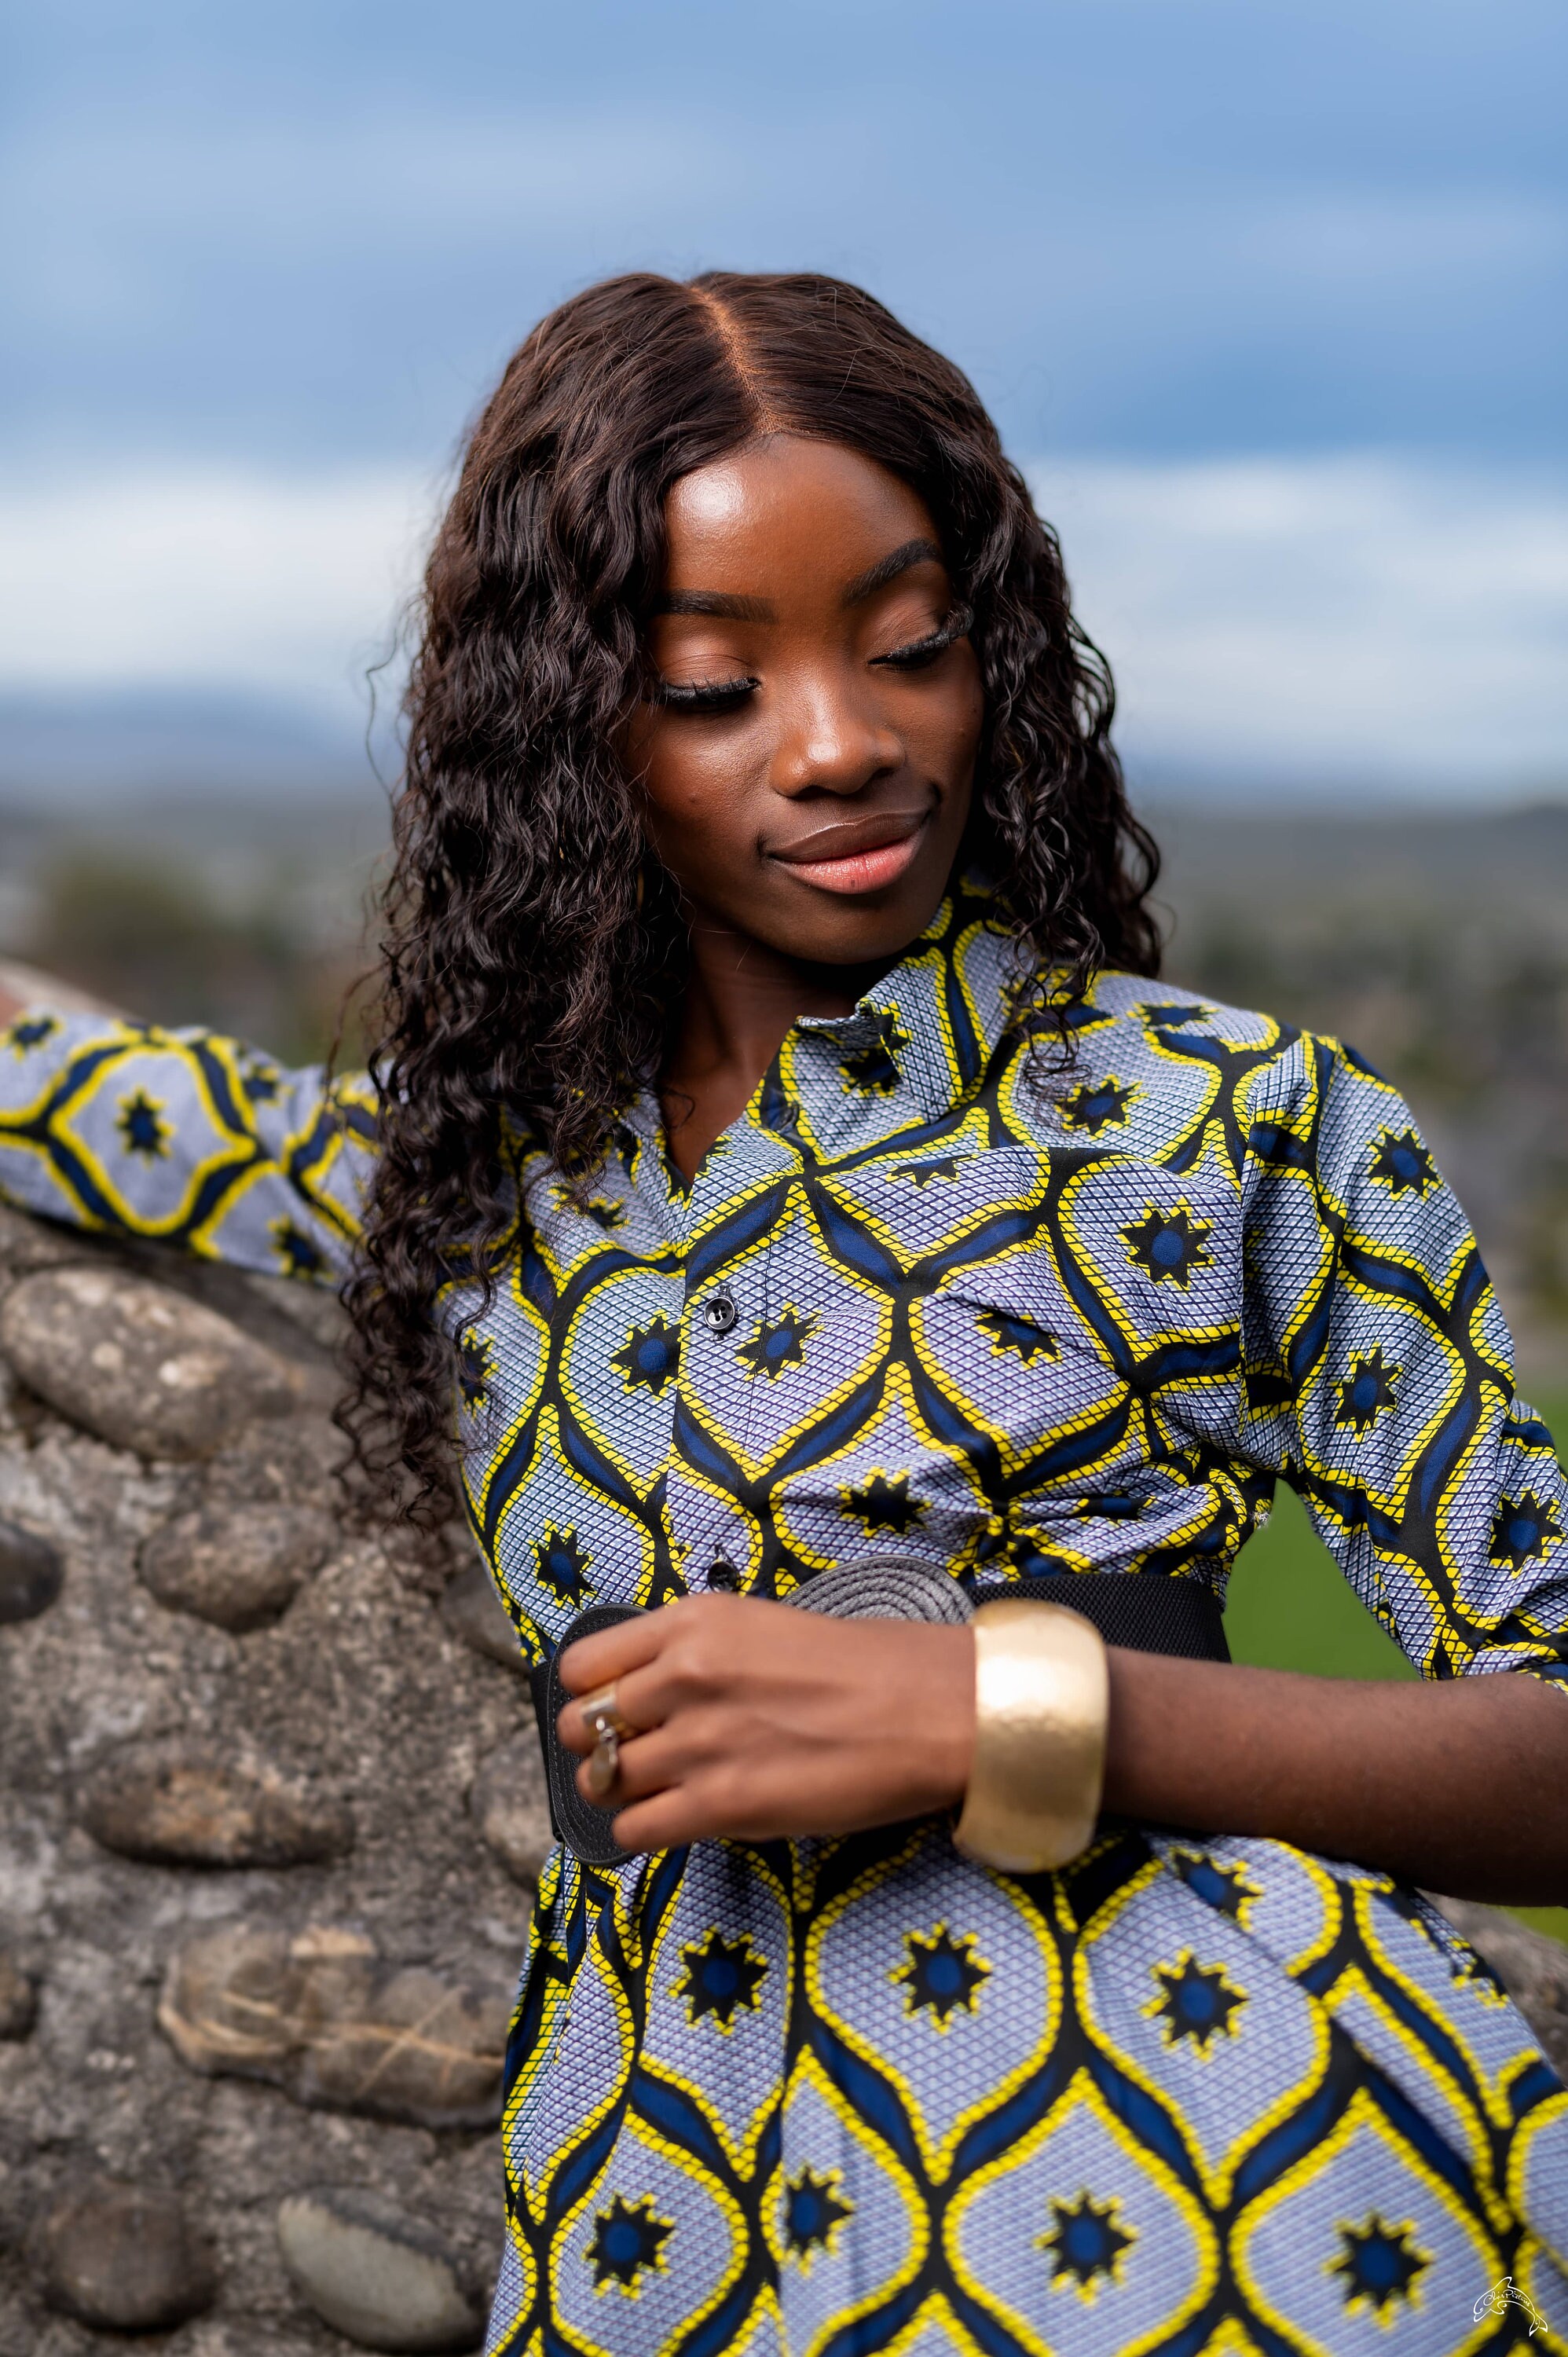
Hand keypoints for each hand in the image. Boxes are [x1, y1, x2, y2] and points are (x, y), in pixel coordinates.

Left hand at [557, 1594, 974, 1851]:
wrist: (931, 1710)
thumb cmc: (861, 1666)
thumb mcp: (759, 1625)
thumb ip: (693, 1654)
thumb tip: (642, 1694)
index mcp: (692, 1623)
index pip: (581, 1665)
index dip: (591, 1694)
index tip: (615, 1708)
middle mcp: (682, 1676)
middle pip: (582, 1727)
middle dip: (599, 1746)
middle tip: (636, 1755)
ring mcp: (698, 1743)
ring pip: (603, 1782)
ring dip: (625, 1791)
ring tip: (665, 1789)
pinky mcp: (722, 1806)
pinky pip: (634, 1830)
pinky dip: (645, 1830)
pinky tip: (679, 1819)